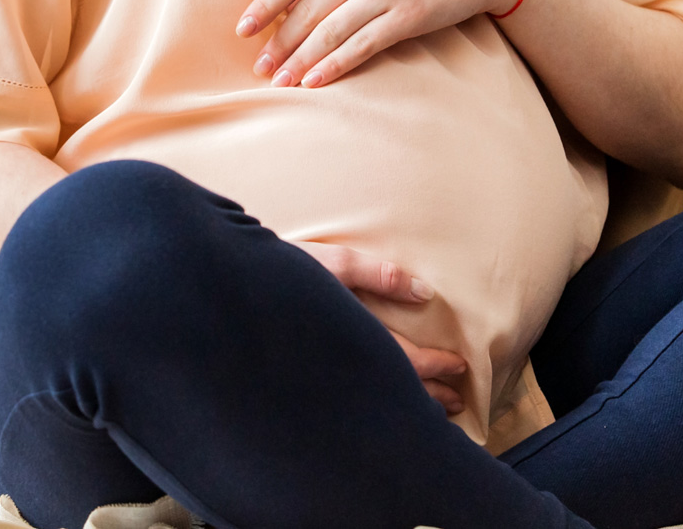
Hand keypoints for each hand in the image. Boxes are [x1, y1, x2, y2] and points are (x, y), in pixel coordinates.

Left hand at [236, 0, 525, 88]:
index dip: (264, 6)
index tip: (243, 30)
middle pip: (306, 10)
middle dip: (278, 42)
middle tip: (260, 68)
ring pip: (328, 31)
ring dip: (299, 60)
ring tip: (279, 83)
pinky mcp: (408, 14)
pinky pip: (361, 46)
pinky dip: (333, 66)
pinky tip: (315, 82)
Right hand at [291, 241, 468, 415]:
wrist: (223, 297)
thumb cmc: (281, 274)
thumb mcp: (333, 264)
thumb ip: (378, 276)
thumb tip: (424, 293)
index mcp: (351, 337)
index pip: (404, 362)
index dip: (435, 367)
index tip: (459, 368)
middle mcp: (339, 366)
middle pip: (393, 391)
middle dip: (429, 398)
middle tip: (456, 402)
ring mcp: (323, 380)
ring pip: (374, 405)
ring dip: (407, 410)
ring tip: (434, 415)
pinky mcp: (305, 386)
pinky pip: (350, 406)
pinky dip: (376, 411)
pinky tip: (385, 417)